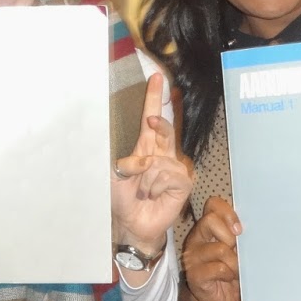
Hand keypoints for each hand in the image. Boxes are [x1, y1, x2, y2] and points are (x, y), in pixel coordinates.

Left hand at [111, 72, 194, 255]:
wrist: (133, 222)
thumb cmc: (123, 198)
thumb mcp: (116, 176)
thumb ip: (126, 163)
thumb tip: (138, 159)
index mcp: (145, 147)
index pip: (151, 118)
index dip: (154, 98)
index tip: (156, 78)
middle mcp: (162, 153)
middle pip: (166, 129)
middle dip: (160, 123)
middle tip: (152, 120)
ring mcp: (175, 167)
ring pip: (162, 160)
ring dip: (147, 178)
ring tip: (144, 190)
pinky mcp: (184, 181)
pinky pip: (171, 174)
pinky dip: (158, 185)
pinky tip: (156, 194)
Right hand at [179, 196, 240, 300]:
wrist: (215, 300)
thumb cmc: (228, 272)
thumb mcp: (235, 250)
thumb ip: (238, 235)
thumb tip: (255, 225)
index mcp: (206, 229)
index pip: (213, 205)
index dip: (228, 213)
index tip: (240, 230)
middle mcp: (196, 239)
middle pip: (210, 220)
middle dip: (229, 236)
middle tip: (235, 250)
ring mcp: (193, 257)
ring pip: (220, 248)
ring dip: (234, 262)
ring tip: (235, 270)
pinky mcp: (196, 275)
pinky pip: (220, 269)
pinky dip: (230, 274)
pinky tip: (229, 279)